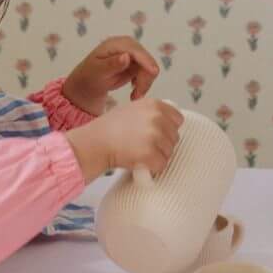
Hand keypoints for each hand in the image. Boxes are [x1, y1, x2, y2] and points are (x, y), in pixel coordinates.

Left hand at [62, 34, 159, 115]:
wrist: (88, 83)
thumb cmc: (89, 76)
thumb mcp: (98, 71)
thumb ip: (112, 64)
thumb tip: (126, 56)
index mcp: (117, 44)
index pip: (136, 51)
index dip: (146, 61)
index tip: (153, 73)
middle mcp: (128, 46)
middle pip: (147, 60)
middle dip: (145, 79)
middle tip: (136, 96)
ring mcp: (134, 55)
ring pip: (150, 69)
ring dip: (144, 84)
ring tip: (133, 97)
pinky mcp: (137, 64)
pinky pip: (148, 74)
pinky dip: (143, 85)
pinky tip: (133, 92)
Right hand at [67, 98, 181, 183]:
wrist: (95, 142)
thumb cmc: (109, 128)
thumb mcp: (132, 109)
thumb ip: (151, 113)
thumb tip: (168, 123)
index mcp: (155, 104)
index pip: (177, 119)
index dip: (168, 129)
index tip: (156, 135)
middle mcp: (157, 117)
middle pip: (174, 137)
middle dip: (162, 144)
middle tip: (143, 146)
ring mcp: (155, 135)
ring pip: (169, 152)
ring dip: (157, 156)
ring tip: (138, 153)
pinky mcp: (151, 153)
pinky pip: (161, 165)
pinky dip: (152, 168)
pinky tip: (139, 162)